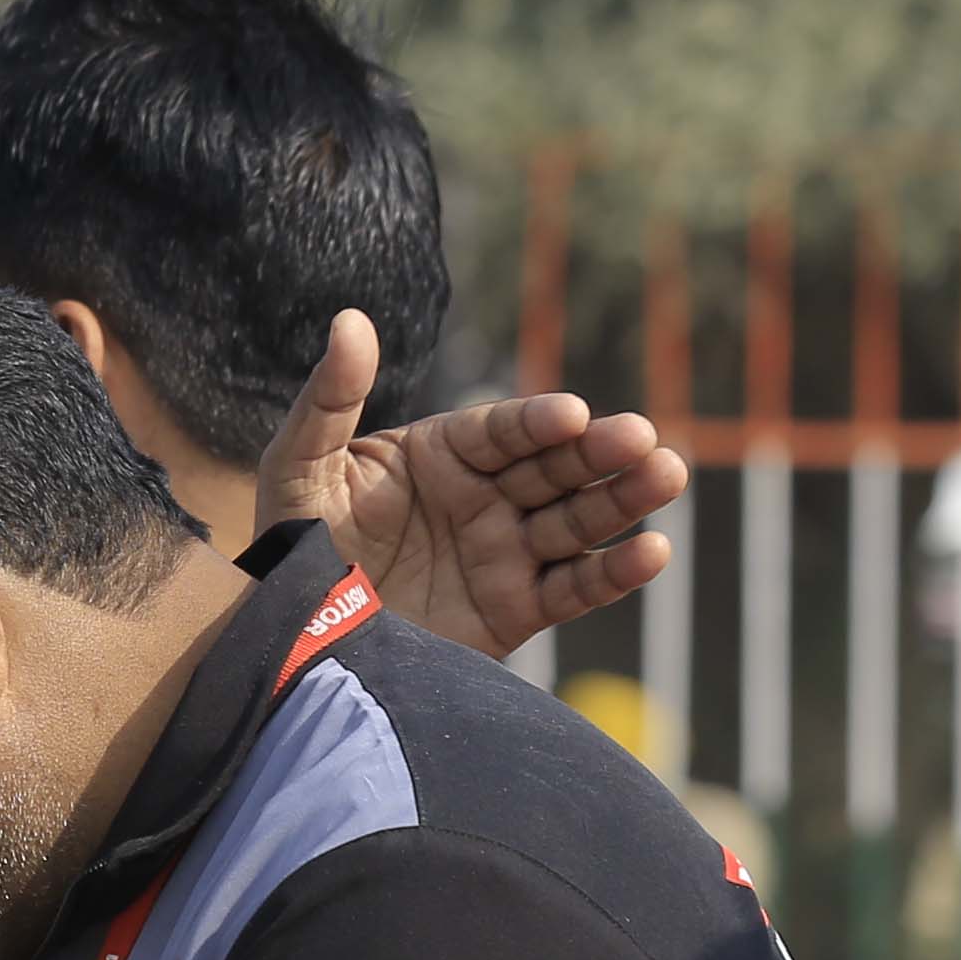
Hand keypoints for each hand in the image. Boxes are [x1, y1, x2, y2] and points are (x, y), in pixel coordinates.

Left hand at [255, 309, 686, 660]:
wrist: (296, 639)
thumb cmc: (296, 545)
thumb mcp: (301, 468)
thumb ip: (329, 398)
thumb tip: (350, 320)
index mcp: (443, 454)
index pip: (501, 431)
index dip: (536, 423)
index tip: (569, 414)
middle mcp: (484, 497)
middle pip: (554, 468)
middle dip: (598, 453)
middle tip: (641, 439)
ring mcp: (505, 552)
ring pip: (576, 520)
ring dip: (623, 499)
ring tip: (665, 474)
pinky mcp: (515, 610)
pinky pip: (573, 588)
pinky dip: (614, 573)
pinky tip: (651, 552)